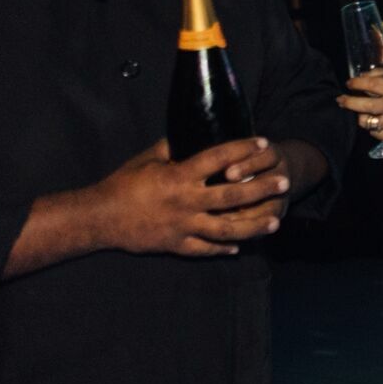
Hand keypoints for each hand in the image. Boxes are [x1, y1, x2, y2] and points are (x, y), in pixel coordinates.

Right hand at [85, 138, 290, 256]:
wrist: (98, 219)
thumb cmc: (122, 184)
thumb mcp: (147, 159)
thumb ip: (173, 147)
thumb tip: (190, 133)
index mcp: (179, 176)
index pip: (219, 158)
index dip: (243, 149)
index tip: (264, 143)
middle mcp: (185, 202)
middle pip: (232, 196)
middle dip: (262, 189)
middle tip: (284, 182)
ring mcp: (182, 226)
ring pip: (226, 229)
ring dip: (253, 226)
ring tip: (275, 222)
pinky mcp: (175, 245)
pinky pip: (205, 249)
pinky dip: (223, 249)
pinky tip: (240, 246)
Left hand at [338, 71, 382, 141]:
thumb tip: (363, 76)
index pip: (370, 84)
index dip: (356, 83)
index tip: (349, 83)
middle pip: (362, 105)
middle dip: (347, 102)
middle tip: (340, 99)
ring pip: (365, 121)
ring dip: (361, 115)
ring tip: (363, 111)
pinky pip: (375, 133)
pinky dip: (373, 127)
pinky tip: (378, 121)